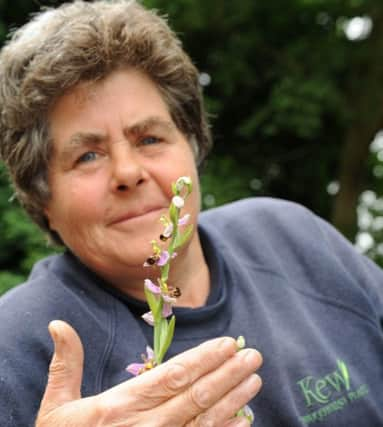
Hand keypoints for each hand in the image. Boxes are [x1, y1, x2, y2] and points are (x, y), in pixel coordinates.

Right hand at [36, 320, 262, 426]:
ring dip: (233, 399)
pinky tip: (243, 420)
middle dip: (228, 373)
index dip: (204, 358)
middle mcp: (147, 426)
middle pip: (196, 395)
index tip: (228, 344)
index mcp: (122, 405)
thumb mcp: (58, 405)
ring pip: (205, 421)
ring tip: (254, 380)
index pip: (174, 375)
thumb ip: (66, 363)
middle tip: (253, 356)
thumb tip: (59, 325)